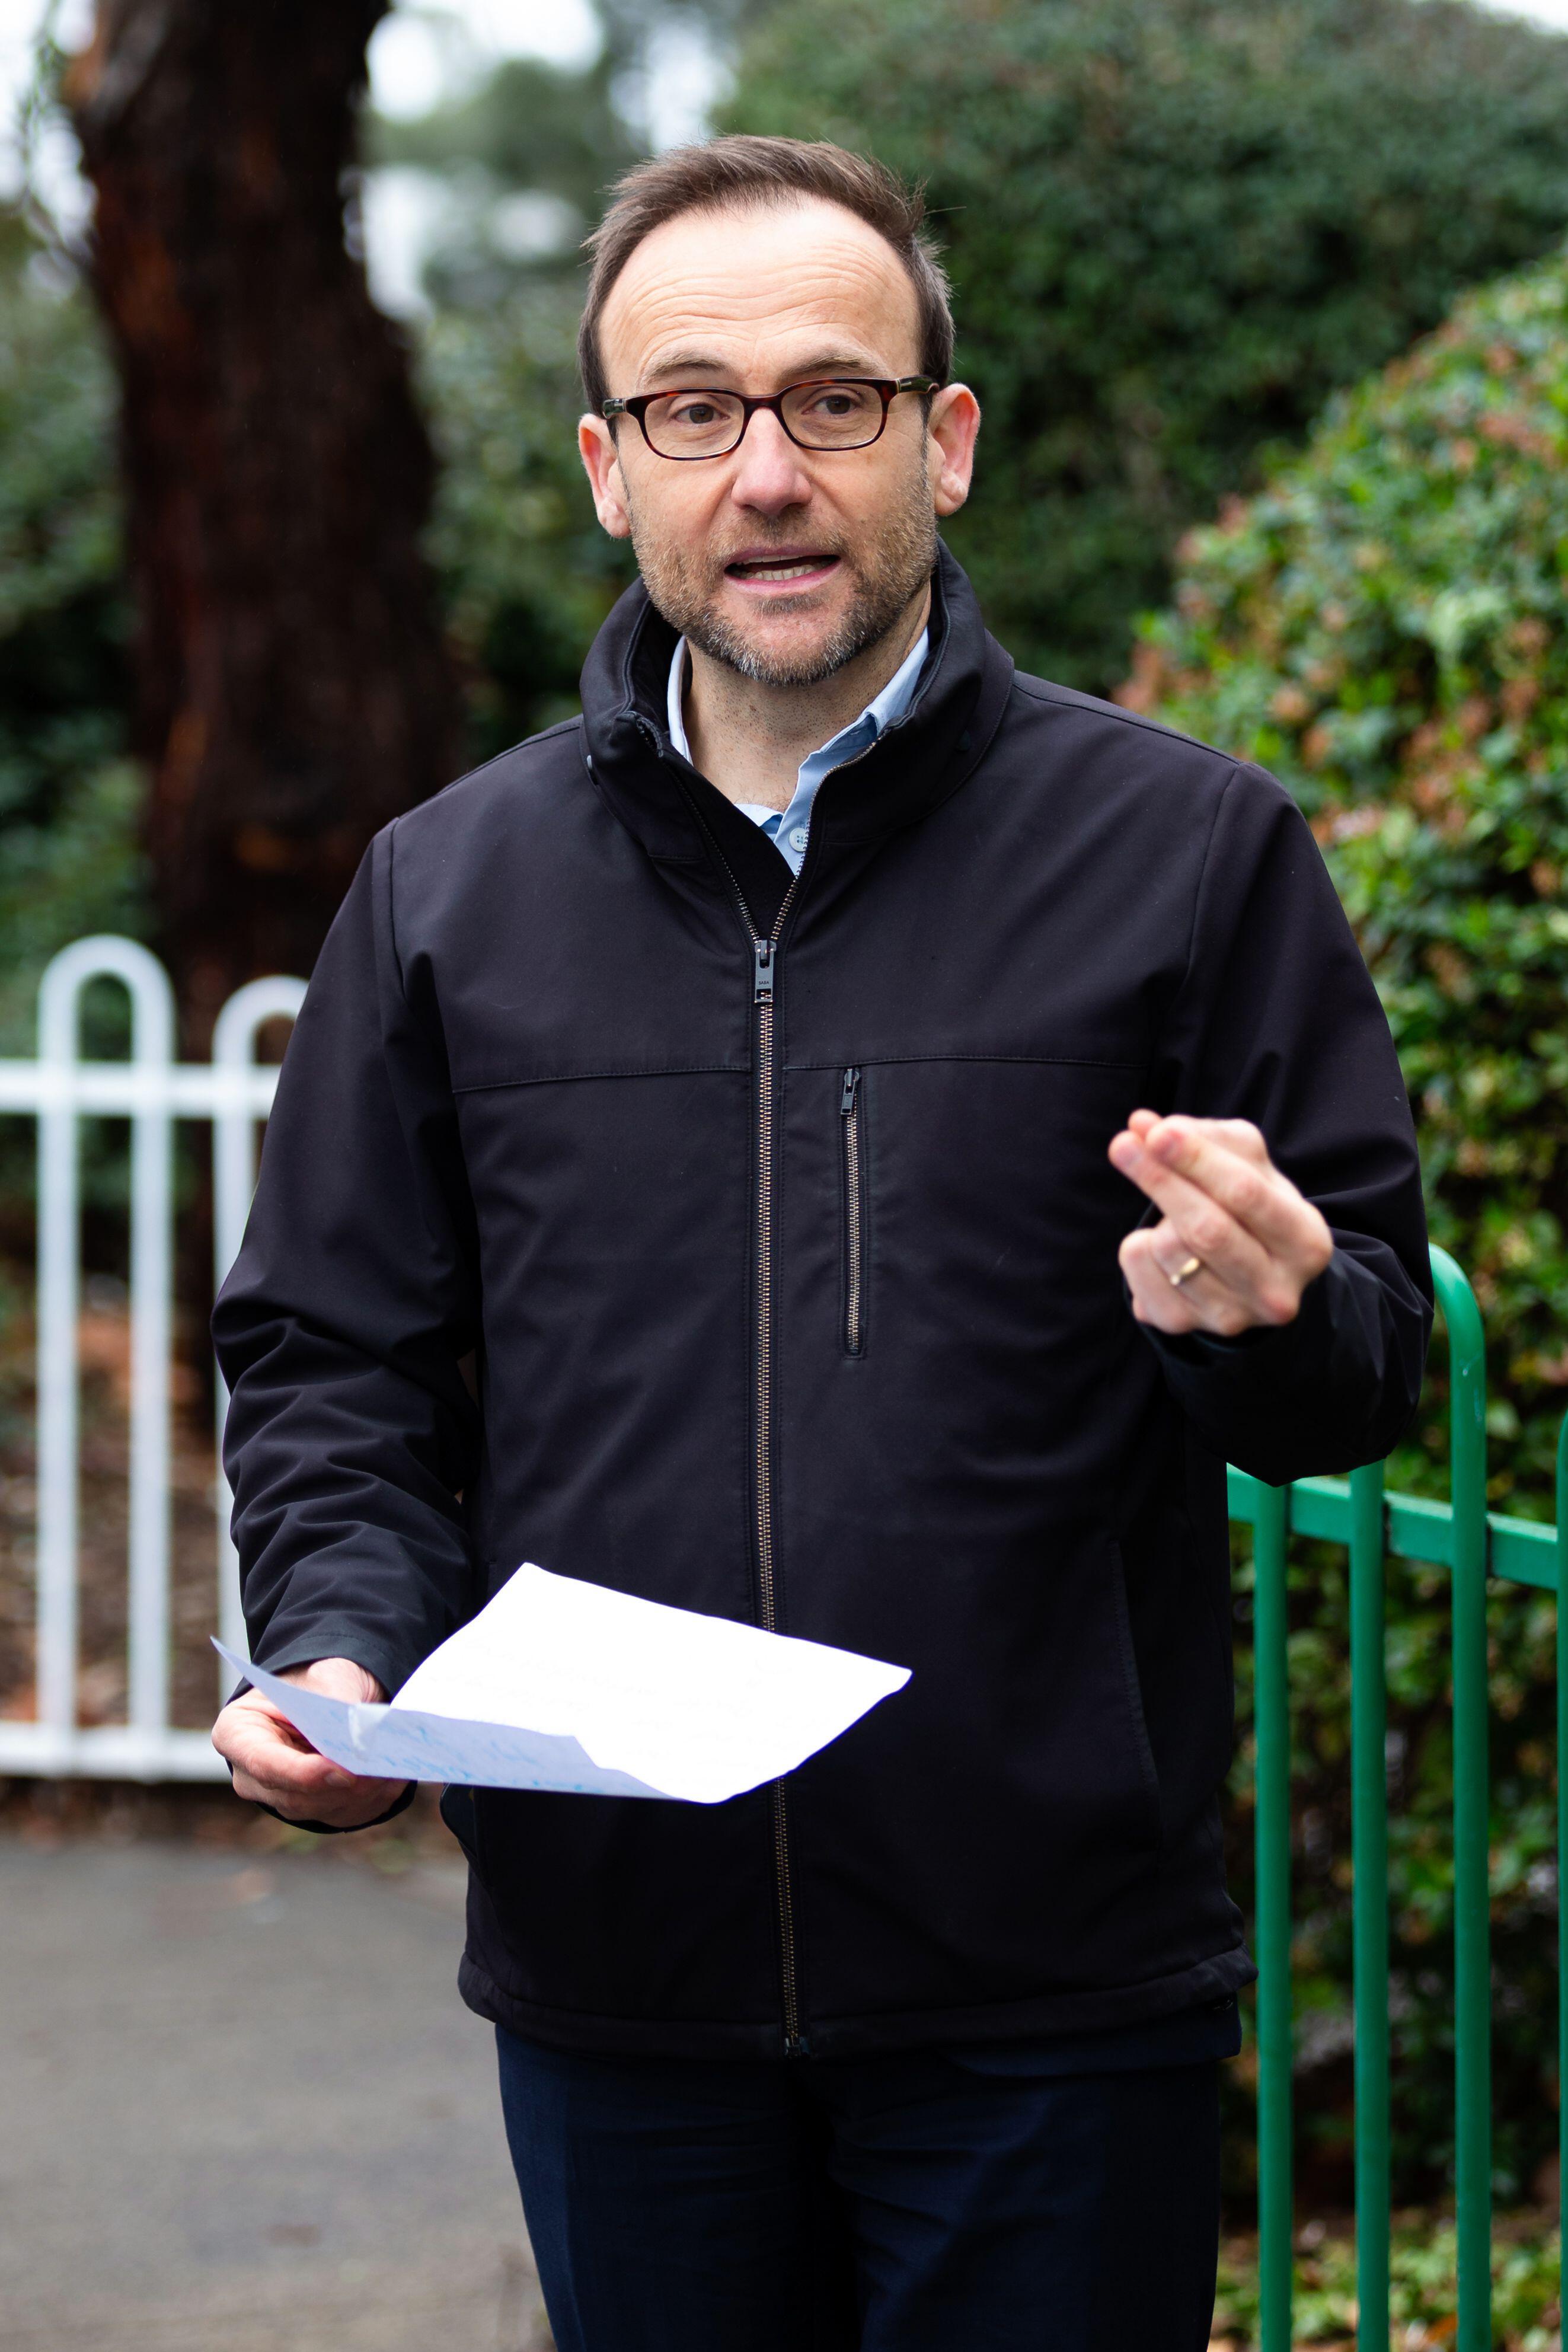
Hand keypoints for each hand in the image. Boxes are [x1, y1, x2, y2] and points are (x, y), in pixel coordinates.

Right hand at [212, 1657, 408, 1828]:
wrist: (333, 1693)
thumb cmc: (319, 1679)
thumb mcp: (328, 1673)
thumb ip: (337, 1701)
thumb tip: (356, 1740)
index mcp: (238, 1733)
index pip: (264, 1763)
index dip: (303, 1773)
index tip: (343, 1771)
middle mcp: (253, 1775)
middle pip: (296, 1796)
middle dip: (343, 1785)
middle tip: (382, 1768)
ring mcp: (282, 1797)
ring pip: (324, 1809)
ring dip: (364, 1791)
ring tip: (395, 1766)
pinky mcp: (316, 1810)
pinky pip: (346, 1814)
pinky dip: (375, 1797)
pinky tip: (394, 1775)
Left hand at [1108, 1111, 1332, 1338]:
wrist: (1253, 1277)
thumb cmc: (1251, 1207)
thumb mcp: (1248, 1166)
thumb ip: (1205, 1138)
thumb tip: (1145, 1127)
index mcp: (1306, 1243)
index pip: (1244, 1194)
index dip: (1197, 1160)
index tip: (1158, 1133)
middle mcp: (1275, 1292)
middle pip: (1205, 1229)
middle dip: (1160, 1180)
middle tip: (1124, 1144)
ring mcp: (1231, 1317)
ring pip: (1168, 1251)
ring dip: (1156, 1216)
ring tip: (1171, 1212)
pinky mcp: (1184, 1327)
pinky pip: (1138, 1275)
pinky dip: (1136, 1247)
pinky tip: (1156, 1243)